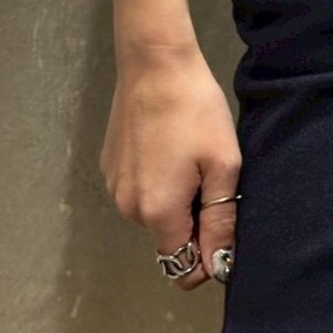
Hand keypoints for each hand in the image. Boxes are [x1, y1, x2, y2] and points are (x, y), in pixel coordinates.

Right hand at [99, 40, 240, 291]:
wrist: (154, 64)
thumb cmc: (195, 111)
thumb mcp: (222, 165)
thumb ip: (220, 221)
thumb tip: (219, 267)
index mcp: (157, 213)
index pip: (181, 268)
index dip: (207, 257)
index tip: (224, 224)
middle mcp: (128, 209)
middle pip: (168, 239)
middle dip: (194, 222)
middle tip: (212, 178)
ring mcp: (113, 187)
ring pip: (154, 213)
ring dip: (177, 199)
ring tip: (192, 157)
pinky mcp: (109, 166)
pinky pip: (140, 190)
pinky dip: (158, 180)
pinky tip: (171, 146)